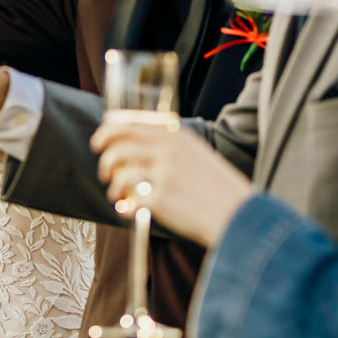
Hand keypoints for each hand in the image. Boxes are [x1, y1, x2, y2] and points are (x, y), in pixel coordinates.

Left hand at [89, 119, 250, 244]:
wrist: (237, 213)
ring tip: (116, 193)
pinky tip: (127, 210)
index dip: (108, 131)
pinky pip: (129, 200)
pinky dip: (124, 206)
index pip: (130, 124)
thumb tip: (132, 148)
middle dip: (106, 158)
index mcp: (176, 134)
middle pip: (119, 146)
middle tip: (105, 172)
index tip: (99, 142)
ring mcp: (164, 174)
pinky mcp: (161, 199)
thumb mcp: (196, 153)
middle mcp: (168, 150)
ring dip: (112, 185)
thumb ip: (168, 146)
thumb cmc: (216, 186)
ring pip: (120, 173)